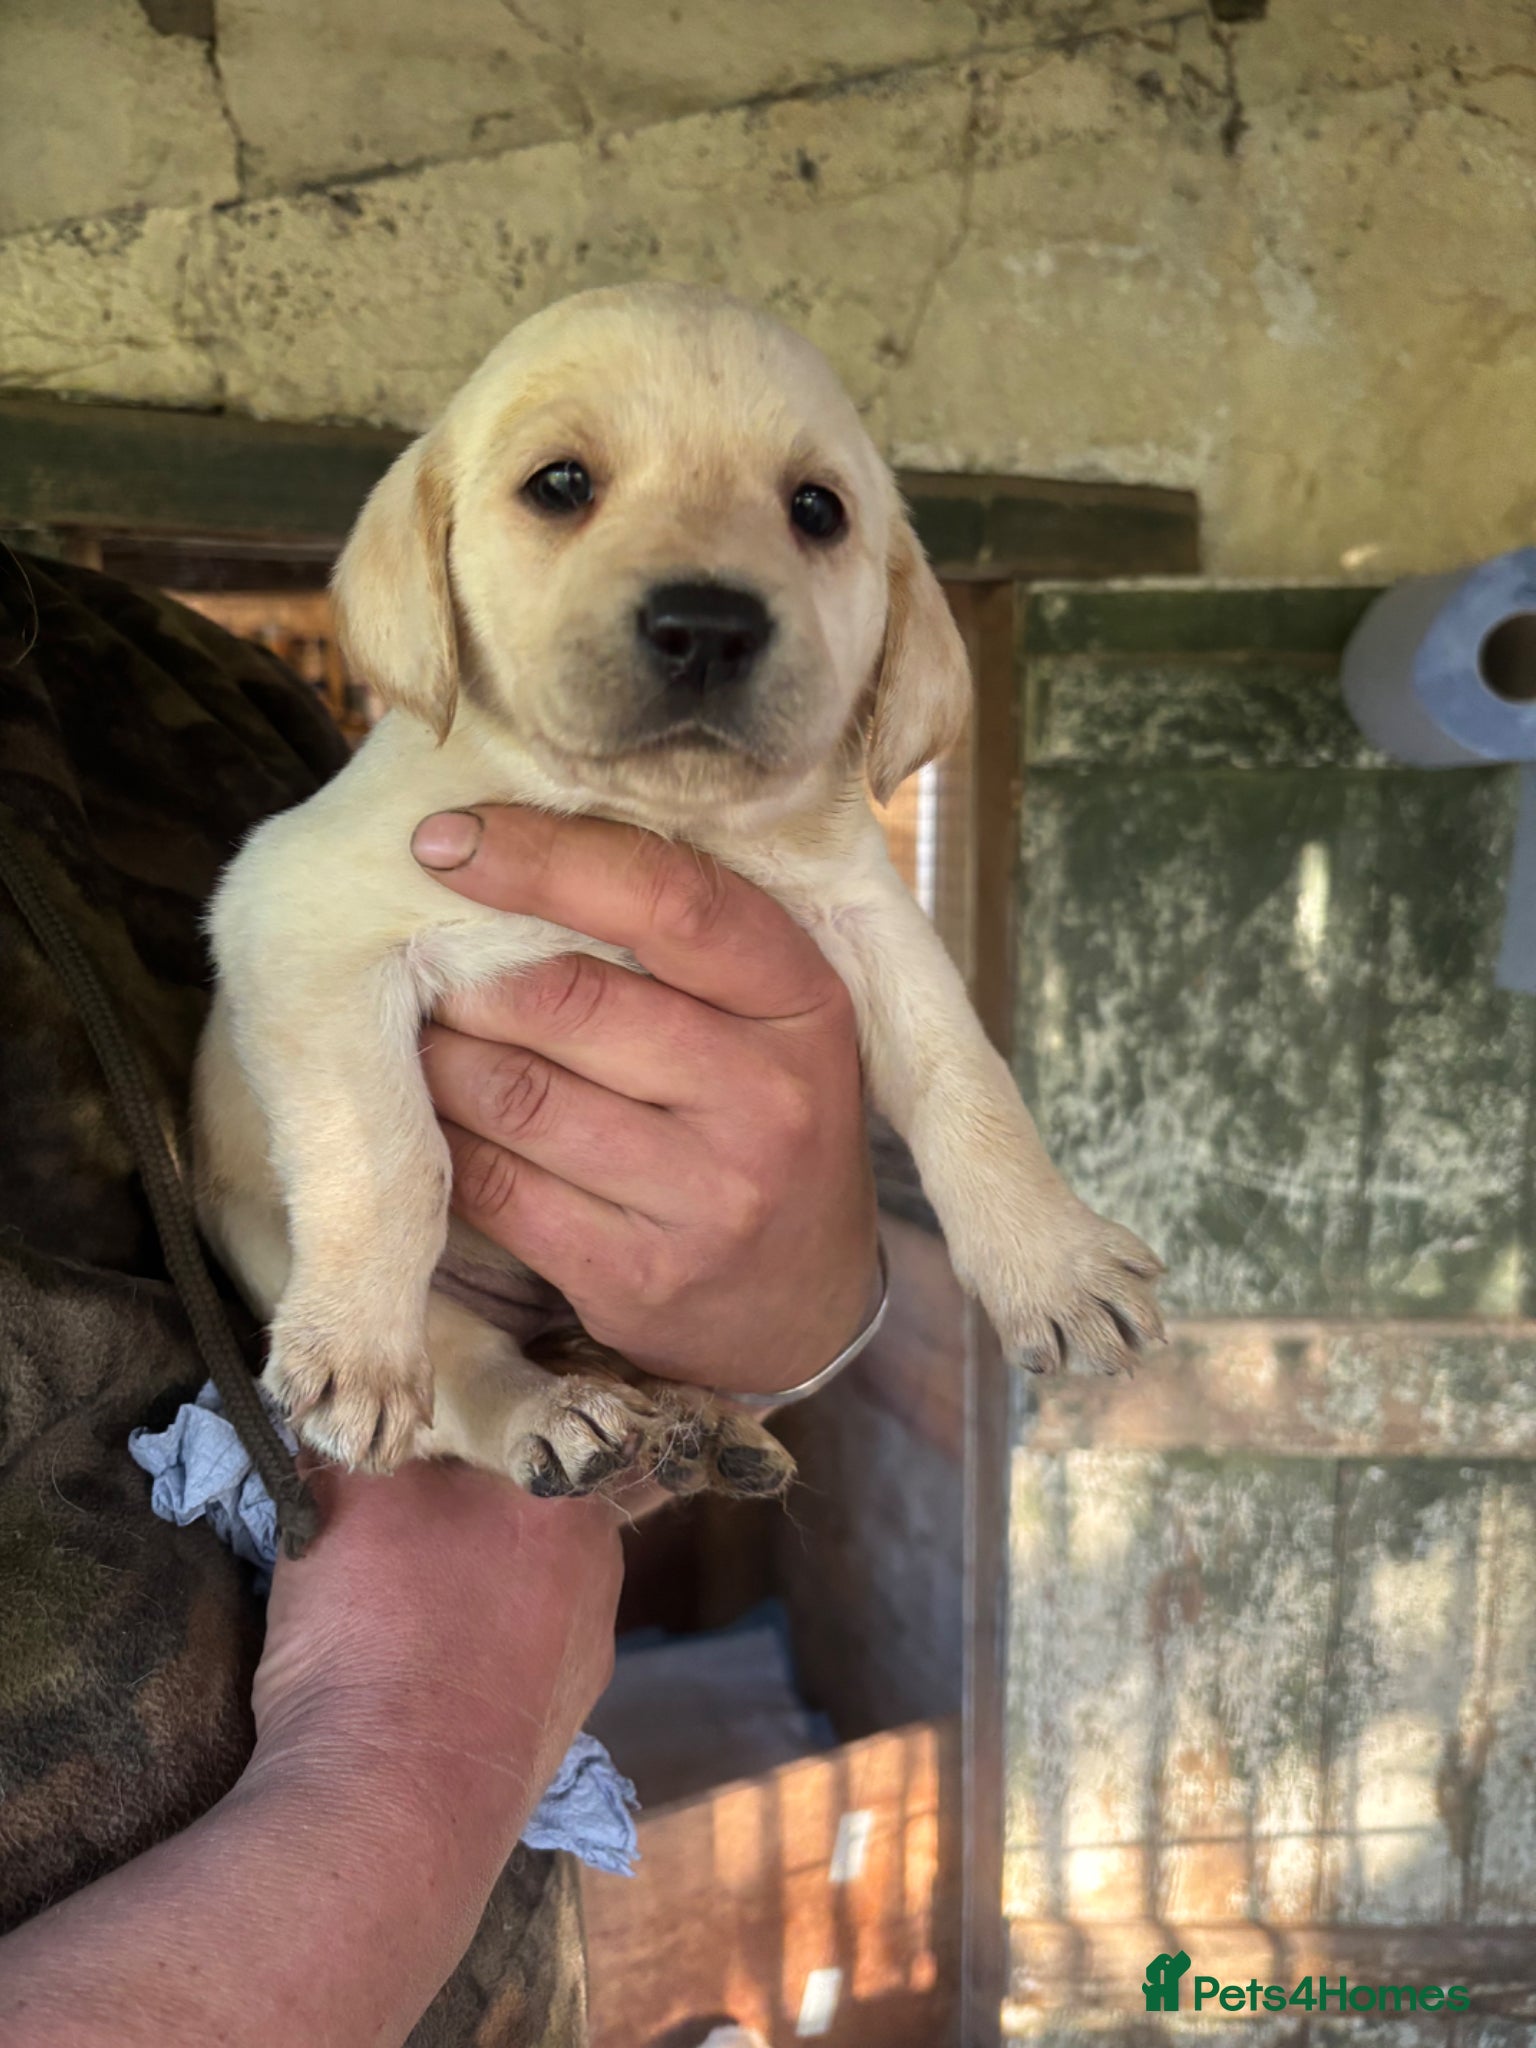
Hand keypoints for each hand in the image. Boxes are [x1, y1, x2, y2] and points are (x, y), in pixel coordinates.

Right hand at [0, 1463, 620, 2047]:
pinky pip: (518, 1660)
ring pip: (527, 1586)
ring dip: (474, 1584)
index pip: (523, 1422)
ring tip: (400, 1604)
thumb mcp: (343, 1501)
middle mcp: (600, 1566)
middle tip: (399, 1517)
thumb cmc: (373, 1630)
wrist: (389, 1809)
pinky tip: (423, 1670)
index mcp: (564, 1494)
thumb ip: (356, 1442)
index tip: (416, 1433)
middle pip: (526, 1506)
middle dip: (468, 1507)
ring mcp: (589, 1653)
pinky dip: (477, 1655)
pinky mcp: (561, 1726)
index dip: (463, 1422)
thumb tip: (337, 1409)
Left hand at [412, 804, 878, 1395]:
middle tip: (418, 960)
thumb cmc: (764, 1116)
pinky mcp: (638, 1277)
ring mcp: (708, 1197)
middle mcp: (768, 1099)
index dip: (546, 858)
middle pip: (569, 998)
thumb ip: (676, 939)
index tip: (447, 841)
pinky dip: (444, 1141)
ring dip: (439, 1056)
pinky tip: (433, 1116)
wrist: (804, 1301)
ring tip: (420, 1035)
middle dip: (468, 974)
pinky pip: (496, 1187)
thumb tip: (504, 851)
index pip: (670, 900)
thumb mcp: (769, 1015)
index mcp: (803, 1003)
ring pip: (516, 1093)